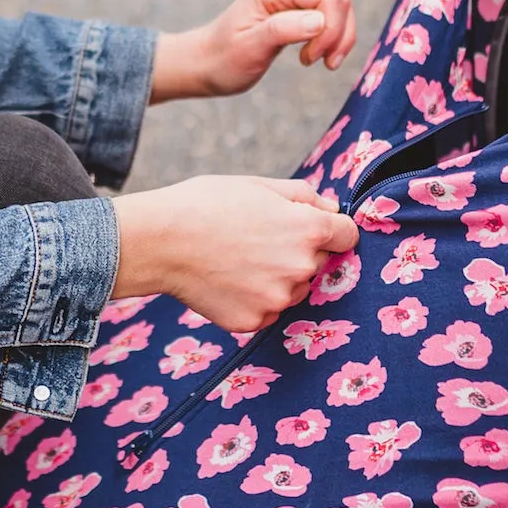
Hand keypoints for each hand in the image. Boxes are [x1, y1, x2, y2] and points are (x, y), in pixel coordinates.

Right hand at [111, 176, 359, 332]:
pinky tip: (227, 280)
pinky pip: (266, 311)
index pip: (347, 235)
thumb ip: (305, 197)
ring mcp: (278, 300)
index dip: (331, 229)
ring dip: (276, 278)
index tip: (312, 229)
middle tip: (256, 240)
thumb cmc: (207, 204)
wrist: (160, 241)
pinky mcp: (254, 322)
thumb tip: (331, 210)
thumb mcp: (260, 185)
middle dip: (297, 252)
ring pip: (292, 289)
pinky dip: (253, 299)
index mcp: (309, 230)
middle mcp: (301, 269)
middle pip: (317, 263)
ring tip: (238, 259)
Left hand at [151, 0, 357, 102]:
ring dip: (338, 38)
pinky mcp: (298, 6)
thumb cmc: (223, 59)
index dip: (331, 30)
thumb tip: (319, 21)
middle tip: (322, 63)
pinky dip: (332, 38)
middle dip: (338, 35)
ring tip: (320, 61)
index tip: (312, 58)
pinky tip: (315, 55)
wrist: (206, 64)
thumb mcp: (250, 48)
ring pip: (339, 8)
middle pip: (338, 0)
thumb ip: (283, 30)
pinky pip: (331, 16)